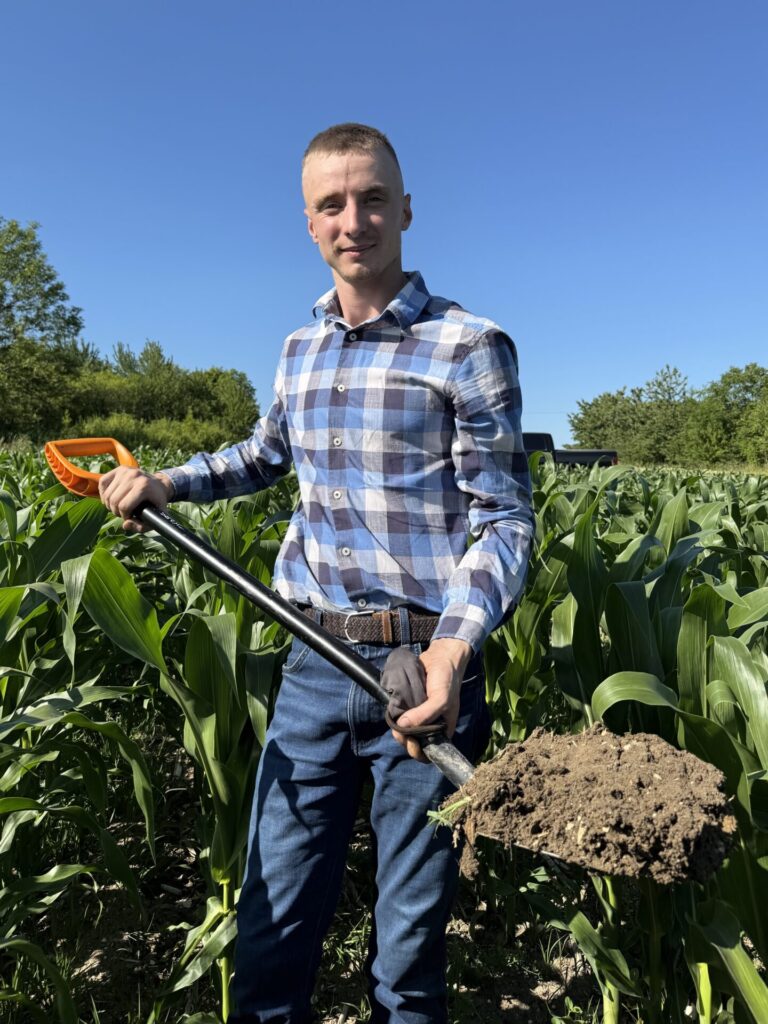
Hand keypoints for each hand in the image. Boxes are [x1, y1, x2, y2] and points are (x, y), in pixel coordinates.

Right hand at [98, 466, 172, 532]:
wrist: (159, 485)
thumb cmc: (156, 503)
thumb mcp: (155, 517)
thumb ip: (142, 527)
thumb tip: (125, 524)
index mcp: (144, 486)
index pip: (124, 506)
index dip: (124, 516)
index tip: (130, 517)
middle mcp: (134, 476)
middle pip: (113, 501)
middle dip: (117, 511)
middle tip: (124, 512)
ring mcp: (125, 471)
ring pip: (106, 494)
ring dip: (110, 504)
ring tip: (120, 506)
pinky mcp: (119, 469)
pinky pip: (102, 483)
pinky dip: (104, 493)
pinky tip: (112, 497)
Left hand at [392, 637, 472, 761]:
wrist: (440, 657)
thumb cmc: (447, 680)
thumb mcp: (441, 699)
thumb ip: (425, 714)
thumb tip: (403, 725)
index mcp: (442, 730)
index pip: (429, 752)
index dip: (419, 752)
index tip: (411, 742)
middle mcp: (430, 726)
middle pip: (414, 743)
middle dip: (405, 739)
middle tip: (400, 729)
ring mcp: (419, 716)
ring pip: (405, 731)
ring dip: (398, 728)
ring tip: (396, 717)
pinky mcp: (409, 705)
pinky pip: (400, 716)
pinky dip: (395, 716)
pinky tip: (394, 710)